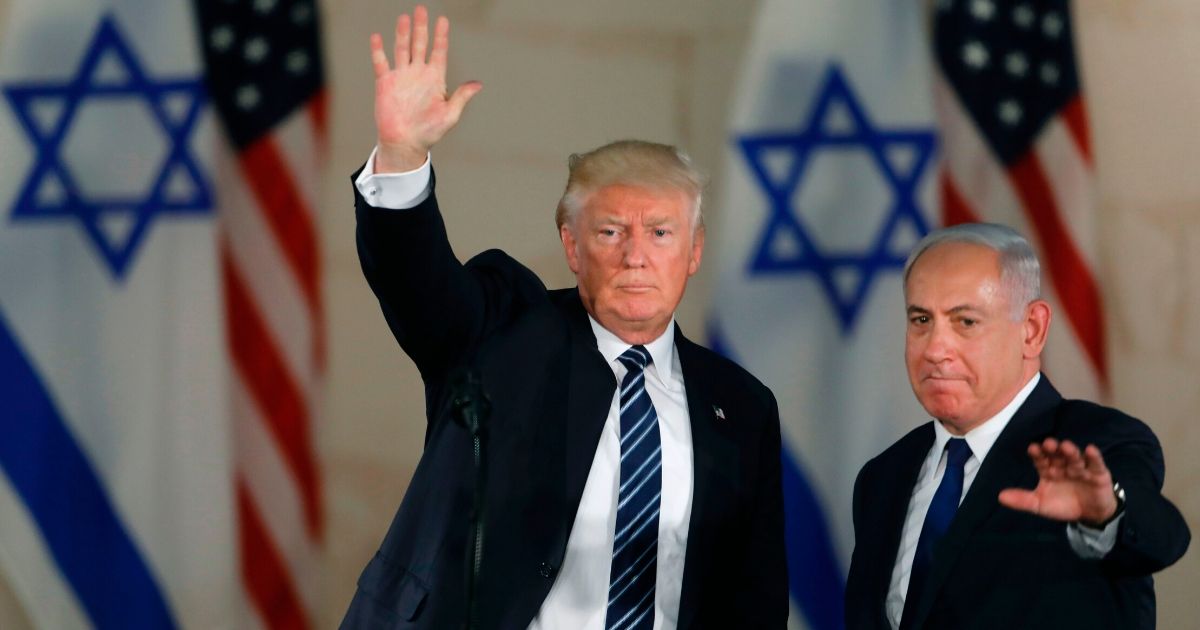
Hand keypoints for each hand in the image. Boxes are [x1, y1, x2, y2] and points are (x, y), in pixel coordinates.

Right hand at [370, 5, 481, 172]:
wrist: (405, 143)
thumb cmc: (429, 132)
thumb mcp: (450, 115)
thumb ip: (461, 97)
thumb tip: (478, 84)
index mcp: (435, 79)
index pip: (439, 52)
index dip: (441, 36)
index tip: (442, 20)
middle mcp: (418, 74)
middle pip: (420, 45)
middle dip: (421, 27)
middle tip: (421, 9)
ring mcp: (401, 77)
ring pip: (402, 49)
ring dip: (402, 33)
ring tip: (404, 18)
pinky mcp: (385, 83)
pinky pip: (381, 62)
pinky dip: (378, 50)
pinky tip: (377, 37)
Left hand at [998, 438, 1117, 525]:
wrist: (1090, 516)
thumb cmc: (1063, 505)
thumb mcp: (1041, 505)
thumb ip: (1022, 500)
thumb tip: (1000, 496)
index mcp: (1048, 471)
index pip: (1041, 460)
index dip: (1037, 454)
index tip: (1032, 448)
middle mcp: (1063, 466)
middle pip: (1057, 455)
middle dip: (1052, 449)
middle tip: (1048, 443)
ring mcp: (1081, 468)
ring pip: (1074, 457)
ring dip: (1070, 451)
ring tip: (1065, 446)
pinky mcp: (1098, 473)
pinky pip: (1096, 463)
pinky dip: (1094, 457)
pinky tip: (1090, 450)